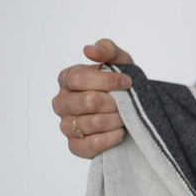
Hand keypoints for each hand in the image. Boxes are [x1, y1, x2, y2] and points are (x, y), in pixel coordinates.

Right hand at [52, 38, 134, 158]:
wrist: (134, 108)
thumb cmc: (122, 82)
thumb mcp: (120, 61)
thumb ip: (107, 50)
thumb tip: (88, 50)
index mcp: (67, 79)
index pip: (79, 78)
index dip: (107, 80)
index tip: (128, 82)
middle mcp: (61, 102)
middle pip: (87, 102)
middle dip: (114, 102)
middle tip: (127, 102)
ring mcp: (66, 126)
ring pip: (91, 123)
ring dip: (116, 119)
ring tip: (125, 116)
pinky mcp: (75, 146)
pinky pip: (90, 144)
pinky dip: (111, 138)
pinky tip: (121, 131)